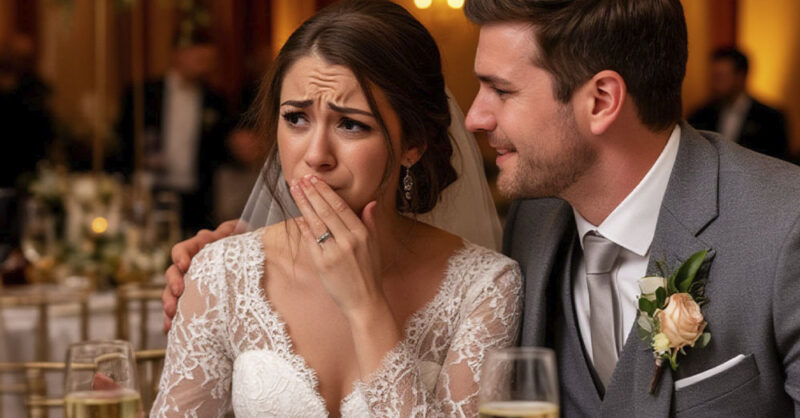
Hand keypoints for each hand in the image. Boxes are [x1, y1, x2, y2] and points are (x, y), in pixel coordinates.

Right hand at [162, 220, 237, 331]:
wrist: (248, 266)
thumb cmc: (242, 248)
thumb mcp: (240, 236)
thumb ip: (233, 230)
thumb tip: (233, 228)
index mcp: (198, 249)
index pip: (182, 250)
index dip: (180, 256)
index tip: (184, 265)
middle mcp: (190, 266)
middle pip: (173, 273)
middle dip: (172, 283)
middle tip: (177, 292)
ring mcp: (189, 284)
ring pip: (171, 293)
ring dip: (169, 302)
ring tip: (171, 314)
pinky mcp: (191, 300)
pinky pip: (178, 310)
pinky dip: (173, 320)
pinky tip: (170, 328)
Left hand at [290, 175, 384, 319]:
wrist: (365, 301)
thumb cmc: (369, 273)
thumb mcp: (375, 245)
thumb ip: (371, 222)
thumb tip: (370, 202)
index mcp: (361, 234)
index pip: (340, 206)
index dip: (325, 191)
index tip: (314, 179)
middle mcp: (348, 241)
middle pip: (326, 211)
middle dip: (311, 193)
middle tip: (300, 179)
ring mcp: (334, 253)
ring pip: (316, 223)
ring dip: (303, 205)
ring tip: (295, 191)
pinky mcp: (323, 264)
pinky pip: (311, 242)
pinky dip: (304, 228)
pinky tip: (297, 216)